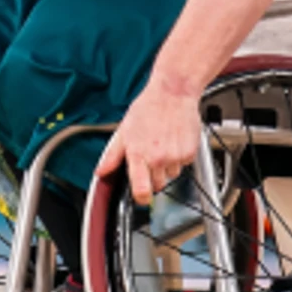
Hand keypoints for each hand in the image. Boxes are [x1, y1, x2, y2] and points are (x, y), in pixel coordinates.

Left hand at [96, 84, 204, 205]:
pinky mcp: (190, 153)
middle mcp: (158, 158)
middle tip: (151, 157)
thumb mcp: (123, 131)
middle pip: (158, 185)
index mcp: (138, 154)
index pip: (141, 190)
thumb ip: (112, 156)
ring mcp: (175, 157)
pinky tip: (174, 141)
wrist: (172, 93)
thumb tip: (101, 172)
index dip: (141, 198)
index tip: (141, 197)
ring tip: (163, 144)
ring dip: (168, 165)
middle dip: (154, 176)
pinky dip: (180, 157)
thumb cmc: (148, 109)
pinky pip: (184, 164)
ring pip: (172, 175)